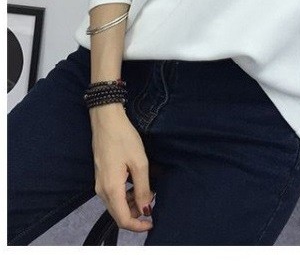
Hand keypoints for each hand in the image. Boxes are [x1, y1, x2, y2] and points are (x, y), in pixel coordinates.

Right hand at [89, 103, 154, 233]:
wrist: (106, 120)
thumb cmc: (124, 139)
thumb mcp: (139, 163)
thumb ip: (143, 189)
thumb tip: (146, 210)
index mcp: (111, 189)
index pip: (123, 219)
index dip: (138, 226)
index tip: (152, 222)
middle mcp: (101, 191)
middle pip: (118, 213)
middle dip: (136, 214)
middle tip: (153, 202)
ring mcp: (99, 183)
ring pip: (116, 204)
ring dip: (132, 204)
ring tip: (148, 192)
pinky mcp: (101, 176)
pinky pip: (114, 194)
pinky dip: (126, 195)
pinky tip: (137, 184)